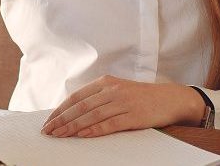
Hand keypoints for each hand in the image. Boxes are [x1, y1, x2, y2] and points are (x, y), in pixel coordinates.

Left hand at [39, 75, 203, 137]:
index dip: (60, 110)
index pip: (76, 97)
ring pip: (92, 116)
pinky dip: (94, 130)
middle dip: (62, 120)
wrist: (170, 98)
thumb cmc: (141, 97)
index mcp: (106, 83)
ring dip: (73, 127)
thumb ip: (98, 98)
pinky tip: (83, 135)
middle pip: (81, 107)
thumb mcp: (117, 90)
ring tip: (61, 135)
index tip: (49, 121)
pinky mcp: (133, 116)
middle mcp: (113, 91)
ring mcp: (123, 103)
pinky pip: (110, 124)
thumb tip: (73, 112)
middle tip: (49, 131)